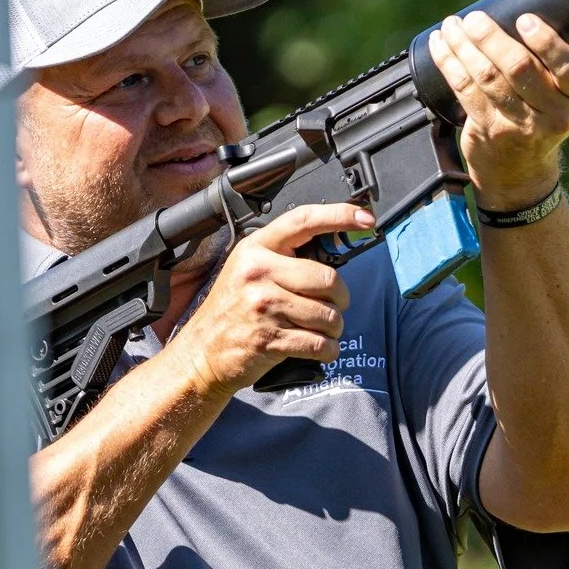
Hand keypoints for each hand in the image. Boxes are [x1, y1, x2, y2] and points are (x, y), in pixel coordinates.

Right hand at [165, 203, 374, 398]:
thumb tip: (333, 252)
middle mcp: (258, 273)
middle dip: (341, 298)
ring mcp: (263, 306)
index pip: (303, 221)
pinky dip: (328, 350)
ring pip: (329, 315)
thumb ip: (284, 258)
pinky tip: (317, 347)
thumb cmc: (231, 311)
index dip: (339, 216)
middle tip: (333, 306)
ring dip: (334, 328)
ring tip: (319, 329)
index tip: (365, 217)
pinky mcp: (270, 339)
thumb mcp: (248, 271)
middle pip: (328, 278)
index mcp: (256, 249)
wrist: (202, 352)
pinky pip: (320, 344)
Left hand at [427, 11, 568, 210]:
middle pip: (518, 68)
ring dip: (463, 46)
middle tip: (473, 18)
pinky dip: (449, 62)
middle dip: (491, 37)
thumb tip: (515, 12)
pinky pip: (465, 89)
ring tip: (451, 25)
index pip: (567, 66)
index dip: (545, 41)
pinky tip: (440, 45)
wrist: (522, 171)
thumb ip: (551, 65)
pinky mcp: (490, 130)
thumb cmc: (540, 118)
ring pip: (487, 76)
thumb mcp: (561, 97)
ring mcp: (521, 125)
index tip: (524, 19)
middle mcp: (555, 113)